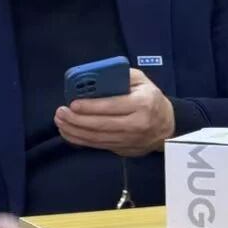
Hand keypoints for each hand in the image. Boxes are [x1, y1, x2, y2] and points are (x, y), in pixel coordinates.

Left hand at [55, 68, 174, 157]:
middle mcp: (137, 124)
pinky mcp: (123, 150)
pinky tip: (68, 132)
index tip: (72, 103)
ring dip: (74, 131)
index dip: (90, 106)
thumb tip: (94, 78)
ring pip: (96, 138)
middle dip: (76, 119)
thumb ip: (120, 76)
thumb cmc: (151, 99)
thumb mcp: (142, 81)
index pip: (112, 106)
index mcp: (142, 104)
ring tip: (60, 122)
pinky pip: (98, 146)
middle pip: (101, 124)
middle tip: (60, 113)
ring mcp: (130, 140)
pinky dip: (80, 140)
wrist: (168, 126)